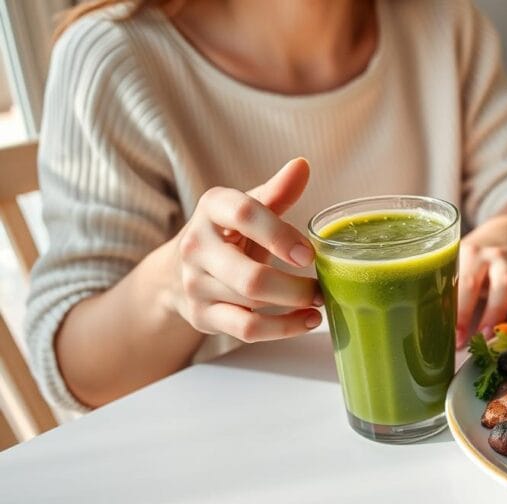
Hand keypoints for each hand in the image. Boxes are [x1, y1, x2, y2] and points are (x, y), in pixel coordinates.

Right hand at [171, 158, 322, 341]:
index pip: (244, 214)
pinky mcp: (202, 315)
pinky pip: (247, 329)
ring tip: (320, 302)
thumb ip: (276, 192)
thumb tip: (302, 165)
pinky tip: (307, 320)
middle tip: (321, 288)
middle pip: (250, 277)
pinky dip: (283, 329)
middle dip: (294, 288)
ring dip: (293, 306)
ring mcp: (196, 284)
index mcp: (212, 208)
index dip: (280, 235)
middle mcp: (196, 245)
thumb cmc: (228, 234)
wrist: (179, 272)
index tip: (310, 254)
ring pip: (252, 304)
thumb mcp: (248, 208)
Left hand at [456, 240, 506, 346]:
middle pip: (477, 282)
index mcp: (466, 255)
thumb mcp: (463, 273)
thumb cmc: (476, 267)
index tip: (454, 337)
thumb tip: (442, 331)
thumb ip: (454, 295)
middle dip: (472, 314)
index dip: (456, 313)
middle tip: (473, 341)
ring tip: (493, 337)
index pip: (458, 283)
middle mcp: (488, 255)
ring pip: (506, 284)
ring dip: (499, 314)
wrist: (506, 240)